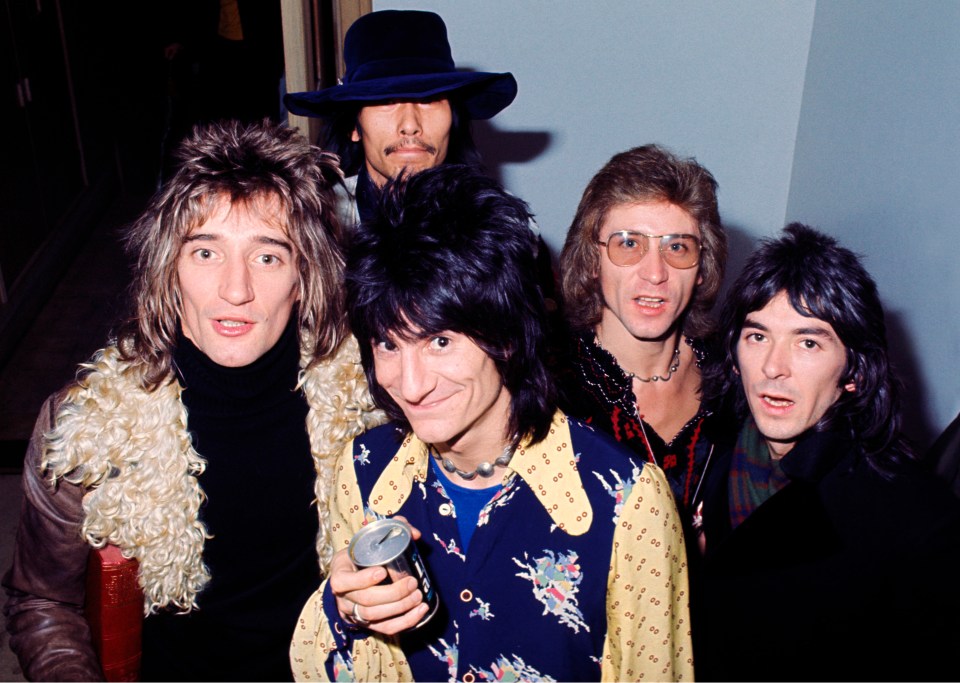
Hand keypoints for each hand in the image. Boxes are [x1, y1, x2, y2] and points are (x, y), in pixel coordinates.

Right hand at [330, 519, 429, 635]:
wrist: (351, 576)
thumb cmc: (361, 556)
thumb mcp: (367, 540)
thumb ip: (392, 529)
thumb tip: (416, 534)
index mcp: (340, 574)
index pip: (345, 582)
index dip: (363, 579)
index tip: (382, 571)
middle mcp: (344, 597)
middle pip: (366, 601)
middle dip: (392, 594)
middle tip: (412, 583)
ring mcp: (355, 613)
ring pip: (375, 616)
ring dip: (400, 608)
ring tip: (418, 596)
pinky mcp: (369, 624)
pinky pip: (385, 628)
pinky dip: (405, 622)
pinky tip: (420, 611)